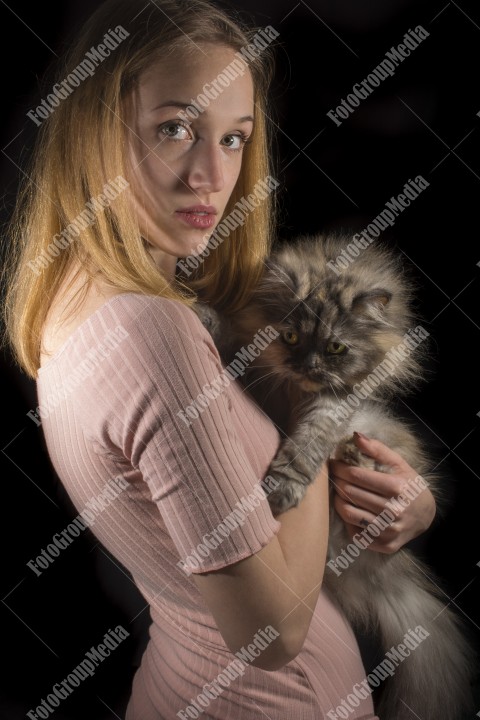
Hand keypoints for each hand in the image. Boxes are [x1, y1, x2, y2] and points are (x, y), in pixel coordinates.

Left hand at [329, 432, 436, 553]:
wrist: (426, 515)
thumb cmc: (408, 485)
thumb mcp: (399, 463)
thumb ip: (377, 449)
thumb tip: (355, 436)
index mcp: (397, 487)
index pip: (356, 475)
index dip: (339, 467)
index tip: (332, 463)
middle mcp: (394, 510)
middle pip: (350, 493)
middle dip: (338, 482)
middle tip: (334, 477)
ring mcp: (390, 530)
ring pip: (349, 514)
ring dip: (339, 501)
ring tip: (340, 493)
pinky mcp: (386, 545)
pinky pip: (356, 534)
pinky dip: (349, 522)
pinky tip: (352, 512)